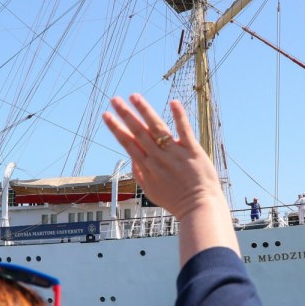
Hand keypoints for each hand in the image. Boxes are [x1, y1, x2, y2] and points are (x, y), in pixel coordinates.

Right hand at [103, 94, 237, 263]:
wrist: (198, 208)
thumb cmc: (175, 201)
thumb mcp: (151, 191)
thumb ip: (139, 174)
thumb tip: (132, 158)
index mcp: (147, 167)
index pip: (127, 143)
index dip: (116, 128)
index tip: (106, 115)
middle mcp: (158, 158)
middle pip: (138, 132)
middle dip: (125, 114)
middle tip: (114, 99)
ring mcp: (174, 154)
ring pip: (156, 128)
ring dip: (144, 110)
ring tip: (134, 96)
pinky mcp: (192, 151)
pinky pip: (184, 131)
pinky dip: (179, 116)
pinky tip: (174, 102)